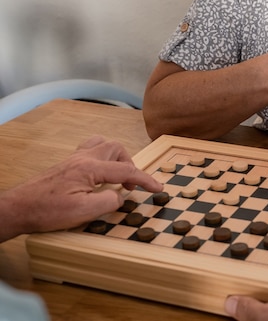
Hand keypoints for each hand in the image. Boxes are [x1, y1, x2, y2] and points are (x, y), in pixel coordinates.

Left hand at [0, 136, 162, 240]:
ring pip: (103, 145)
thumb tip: (119, 196)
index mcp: (90, 168)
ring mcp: (74, 160)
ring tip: (118, 176)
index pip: (127, 170)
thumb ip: (108, 201)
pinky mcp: (67, 166)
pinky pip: (91, 151)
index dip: (145, 179)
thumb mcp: (83, 211)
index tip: (158, 188)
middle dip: (130, 164)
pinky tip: (99, 176)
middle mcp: (83, 159)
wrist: (18, 208)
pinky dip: (103, 160)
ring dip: (116, 158)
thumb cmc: (46, 211)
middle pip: (116, 148)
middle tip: (131, 185)